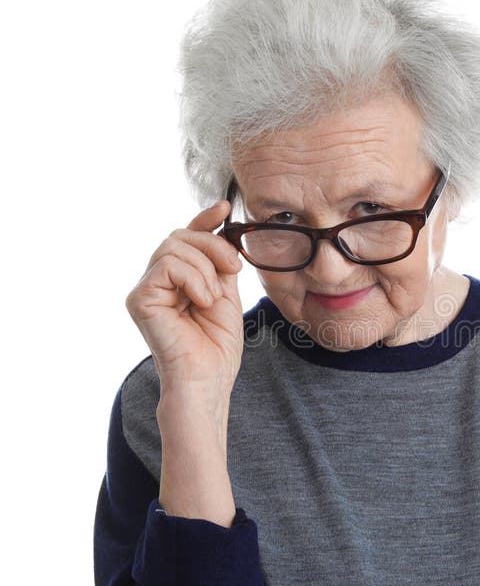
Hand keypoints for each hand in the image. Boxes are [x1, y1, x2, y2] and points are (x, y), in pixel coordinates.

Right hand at [126, 201, 243, 392]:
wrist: (208, 377)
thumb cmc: (216, 345)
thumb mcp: (225, 292)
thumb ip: (219, 262)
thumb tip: (222, 224)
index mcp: (175, 279)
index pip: (185, 238)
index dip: (203, 220)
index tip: (225, 208)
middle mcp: (155, 281)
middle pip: (179, 236)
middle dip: (212, 245)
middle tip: (234, 270)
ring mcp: (144, 289)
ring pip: (173, 247)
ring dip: (205, 268)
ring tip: (213, 298)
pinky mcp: (139, 298)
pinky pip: (167, 266)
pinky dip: (194, 279)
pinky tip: (202, 302)